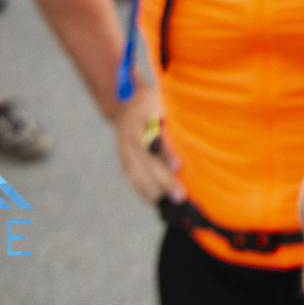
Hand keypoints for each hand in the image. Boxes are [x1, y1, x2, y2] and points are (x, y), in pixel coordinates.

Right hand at [112, 87, 185, 204]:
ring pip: (137, 176)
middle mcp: (131, 142)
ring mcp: (124, 152)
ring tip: (168, 202)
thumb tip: (177, 165)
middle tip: (180, 196)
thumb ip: (167, 137)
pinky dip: (141, 190)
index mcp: (142, 127)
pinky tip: (153, 199)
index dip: (167, 160)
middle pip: (147, 166)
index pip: (156, 148)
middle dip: (164, 183)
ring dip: (152, 191)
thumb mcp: (160, 111)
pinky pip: (131, 177)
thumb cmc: (149, 106)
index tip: (180, 170)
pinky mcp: (123, 159)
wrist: (124, 103)